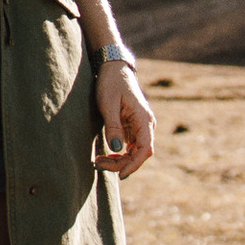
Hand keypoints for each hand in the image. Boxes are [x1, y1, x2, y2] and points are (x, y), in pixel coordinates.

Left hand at [93, 60, 154, 178]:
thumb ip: (113, 127)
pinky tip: (106, 155)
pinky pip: (130, 145)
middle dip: (121, 163)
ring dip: (120, 160)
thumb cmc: (111, 84)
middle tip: (98, 164)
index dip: (134, 164)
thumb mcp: (108, 105)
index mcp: (144, 120)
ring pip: (134, 151)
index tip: (120, 174)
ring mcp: (140, 126)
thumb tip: (118, 149)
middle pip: (139, 153)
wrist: (113, 70)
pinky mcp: (132, 127)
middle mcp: (146, 125)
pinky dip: (119, 153)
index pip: (145, 149)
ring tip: (99, 162)